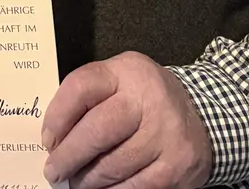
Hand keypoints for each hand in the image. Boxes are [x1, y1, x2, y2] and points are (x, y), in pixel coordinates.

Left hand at [41, 51, 212, 188]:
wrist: (201, 117)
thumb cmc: (144, 101)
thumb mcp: (119, 82)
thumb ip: (88, 99)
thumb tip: (54, 139)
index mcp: (127, 71)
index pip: (82, 87)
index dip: (58, 116)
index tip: (47, 139)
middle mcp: (150, 99)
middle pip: (97, 130)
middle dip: (68, 156)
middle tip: (54, 170)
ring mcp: (167, 133)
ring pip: (113, 165)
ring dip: (87, 179)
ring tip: (76, 181)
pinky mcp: (178, 165)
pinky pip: (135, 186)